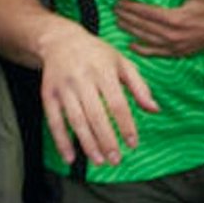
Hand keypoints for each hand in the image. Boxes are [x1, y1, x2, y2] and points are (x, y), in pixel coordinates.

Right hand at [37, 23, 158, 166]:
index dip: (126, 125)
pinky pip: (54, 121)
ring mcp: (64, 88)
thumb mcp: (122, 63)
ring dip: (88, 144)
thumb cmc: (97, 54)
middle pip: (96, 115)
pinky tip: (70, 158)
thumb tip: (155, 110)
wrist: (60, 41)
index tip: (133, 144)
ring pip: (76, 120)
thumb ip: (139, 86)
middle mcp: (83, 79)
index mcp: (104, 70)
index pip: (117, 103)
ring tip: (99, 161)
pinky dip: (61, 141)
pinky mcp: (48, 95)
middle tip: (116, 160)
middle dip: (107, 140)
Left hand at [116, 0, 203, 55]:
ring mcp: (174, 45)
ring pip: (146, 39)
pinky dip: (142, 50)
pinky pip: (156, 53)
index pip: (147, 13)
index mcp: (176, 19)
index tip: (120, 1)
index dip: (132, 7)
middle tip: (114, 10)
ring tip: (118, 22)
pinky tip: (131, 46)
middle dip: (127, 17)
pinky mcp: (177, 53)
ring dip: (130, 31)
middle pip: (143, 26)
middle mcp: (172, 34)